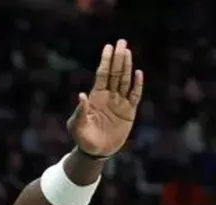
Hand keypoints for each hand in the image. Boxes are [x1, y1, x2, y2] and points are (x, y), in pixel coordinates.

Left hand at [68, 39, 143, 156]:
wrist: (95, 152)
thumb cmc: (82, 137)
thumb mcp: (77, 125)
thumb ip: (80, 111)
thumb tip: (82, 95)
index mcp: (96, 97)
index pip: (102, 75)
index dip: (105, 61)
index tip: (108, 47)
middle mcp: (109, 96)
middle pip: (115, 73)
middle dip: (118, 58)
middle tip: (122, 42)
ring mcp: (120, 103)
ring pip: (125, 81)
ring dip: (127, 67)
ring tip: (128, 51)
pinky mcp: (129, 112)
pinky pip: (135, 96)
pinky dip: (137, 85)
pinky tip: (138, 74)